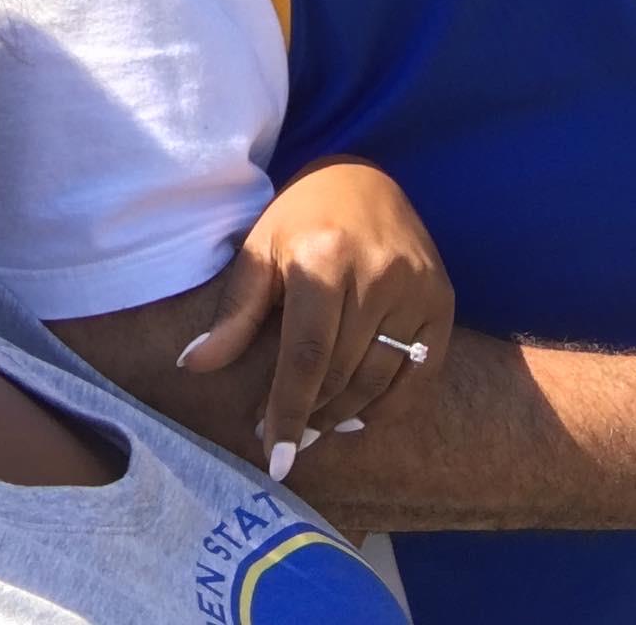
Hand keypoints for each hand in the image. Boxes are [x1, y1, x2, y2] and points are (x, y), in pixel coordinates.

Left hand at [176, 157, 453, 481]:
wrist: (363, 179)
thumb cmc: (302, 217)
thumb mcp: (260, 251)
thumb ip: (233, 313)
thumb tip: (193, 366)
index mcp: (324, 259)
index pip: (307, 356)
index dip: (289, 411)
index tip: (274, 457)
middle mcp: (377, 274)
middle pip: (341, 373)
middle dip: (309, 416)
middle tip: (283, 439)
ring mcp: (416, 287)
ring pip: (378, 379)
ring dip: (343, 415)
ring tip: (315, 427)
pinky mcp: (442, 299)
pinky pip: (419, 374)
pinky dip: (389, 405)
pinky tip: (359, 414)